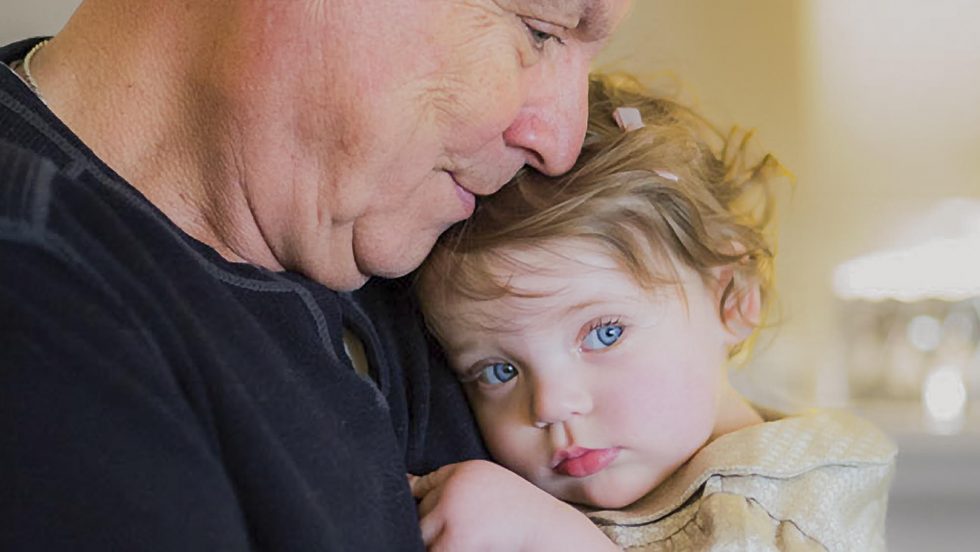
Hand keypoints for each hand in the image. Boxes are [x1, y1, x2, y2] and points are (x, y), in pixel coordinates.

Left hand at [409, 460, 617, 550]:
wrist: (549, 531)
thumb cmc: (524, 515)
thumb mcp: (492, 487)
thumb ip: (457, 486)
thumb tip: (409, 486)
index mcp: (465, 470)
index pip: (424, 483)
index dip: (420, 501)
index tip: (433, 517)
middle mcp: (454, 485)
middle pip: (419, 510)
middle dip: (430, 527)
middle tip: (458, 534)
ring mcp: (452, 510)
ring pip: (421, 533)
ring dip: (434, 543)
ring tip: (464, 540)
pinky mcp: (455, 538)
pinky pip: (431, 551)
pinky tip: (464, 548)